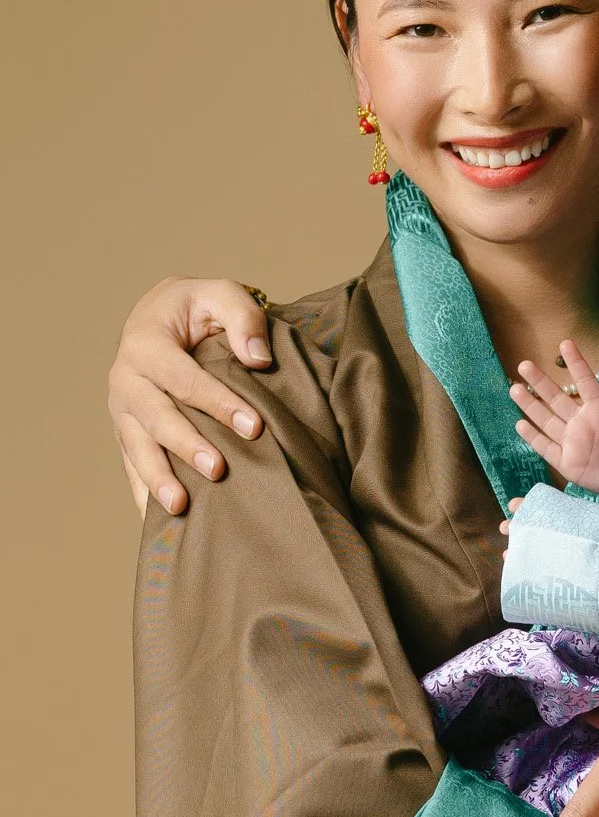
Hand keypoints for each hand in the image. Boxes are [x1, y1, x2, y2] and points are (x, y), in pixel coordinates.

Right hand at [109, 277, 273, 514]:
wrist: (160, 317)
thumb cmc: (197, 308)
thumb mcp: (222, 294)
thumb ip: (242, 316)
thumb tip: (258, 358)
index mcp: (146, 343)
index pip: (183, 378)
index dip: (219, 403)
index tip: (255, 427)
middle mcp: (125, 378)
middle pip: (156, 418)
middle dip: (187, 446)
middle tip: (219, 471)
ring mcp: (122, 410)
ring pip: (137, 448)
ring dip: (158, 478)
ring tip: (181, 507)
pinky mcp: (126, 432)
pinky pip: (131, 466)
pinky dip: (144, 493)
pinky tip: (158, 522)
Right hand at [511, 342, 598, 507]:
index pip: (586, 381)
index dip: (576, 363)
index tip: (566, 342)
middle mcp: (583, 422)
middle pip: (557, 398)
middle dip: (540, 382)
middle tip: (524, 363)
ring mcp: (573, 441)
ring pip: (547, 419)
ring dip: (530, 405)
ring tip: (514, 387)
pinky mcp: (568, 462)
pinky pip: (546, 447)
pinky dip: (533, 437)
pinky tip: (520, 424)